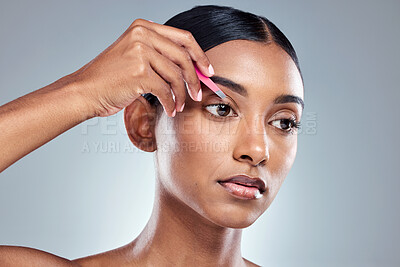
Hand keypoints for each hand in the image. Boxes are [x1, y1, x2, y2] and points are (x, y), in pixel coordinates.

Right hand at [71, 18, 214, 117]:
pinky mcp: (138, 72)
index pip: (183, 38)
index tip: (208, 71)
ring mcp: (140, 52)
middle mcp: (142, 35)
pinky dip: (170, 103)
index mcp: (143, 27)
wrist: (85, 90)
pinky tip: (169, 110)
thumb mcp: (135, 55)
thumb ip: (160, 55)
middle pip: (183, 57)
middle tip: (198, 94)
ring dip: (182, 95)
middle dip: (195, 79)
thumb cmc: (110, 77)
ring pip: (176, 76)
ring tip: (180, 105)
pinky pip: (165, 90)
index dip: (200, 55)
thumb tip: (192, 68)